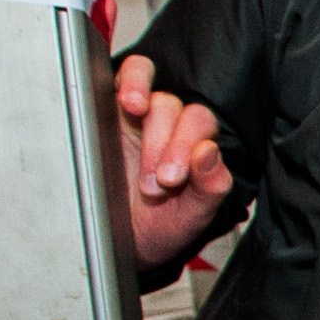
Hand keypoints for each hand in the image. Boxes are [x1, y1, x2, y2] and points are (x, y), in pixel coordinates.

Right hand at [115, 54, 234, 270]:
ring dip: (146, 109)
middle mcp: (170, 126)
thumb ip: (211, 186)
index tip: (171, 180)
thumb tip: (210, 151)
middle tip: (151, 183)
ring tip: (136, 115)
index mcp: (196, 145)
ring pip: (153, 91)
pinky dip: (130, 81)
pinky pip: (125, 78)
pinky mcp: (108, 110)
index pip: (199, 123)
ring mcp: (138, 116)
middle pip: (174, 108)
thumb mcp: (191, 215)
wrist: (123, 240)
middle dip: (162, 144)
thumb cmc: (162, 224)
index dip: (186, 145)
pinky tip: (128, 99)